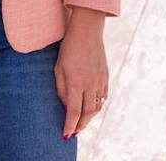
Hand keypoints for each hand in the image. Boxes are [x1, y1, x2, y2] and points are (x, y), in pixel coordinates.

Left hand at [54, 7, 108, 139]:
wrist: (87, 31)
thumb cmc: (68, 49)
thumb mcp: (59, 68)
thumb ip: (61, 89)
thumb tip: (66, 107)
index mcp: (75, 81)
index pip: (74, 111)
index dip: (70, 125)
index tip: (66, 134)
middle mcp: (90, 83)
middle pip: (88, 113)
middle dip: (81, 126)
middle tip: (74, 132)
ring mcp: (100, 80)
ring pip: (97, 107)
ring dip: (89, 117)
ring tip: (81, 122)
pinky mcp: (106, 77)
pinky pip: (103, 97)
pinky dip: (97, 105)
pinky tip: (90, 107)